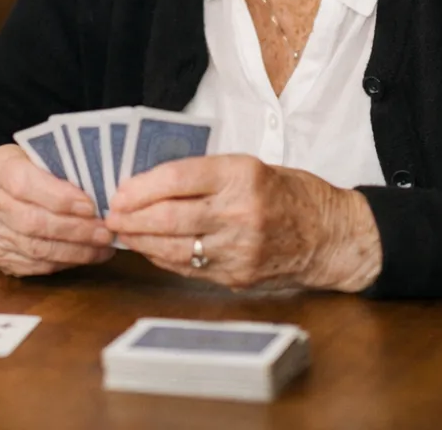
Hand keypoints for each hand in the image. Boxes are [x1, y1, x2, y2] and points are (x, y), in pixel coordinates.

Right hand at [0, 144, 114, 276]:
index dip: (59, 197)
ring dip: (76, 251)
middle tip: (106, 232)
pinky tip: (86, 256)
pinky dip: (65, 262)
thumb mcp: (32, 156)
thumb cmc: (19, 172)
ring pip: (37, 249)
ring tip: (103, 247)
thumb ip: (58, 167)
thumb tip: (101, 184)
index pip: (25, 184)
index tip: (91, 206)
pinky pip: (35, 266)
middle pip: (33, 222)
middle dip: (76, 230)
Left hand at [106, 155, 381, 291]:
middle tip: (111, 215)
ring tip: (122, 233)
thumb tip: (150, 185)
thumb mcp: (250, 166)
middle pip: (169, 215)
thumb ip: (204, 175)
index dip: (141, 186)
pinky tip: (150, 249)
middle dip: (131, 217)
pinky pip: (188, 268)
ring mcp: (239, 249)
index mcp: (242, 175)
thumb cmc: (289, 194)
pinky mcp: (238, 276)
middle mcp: (240, 212)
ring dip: (140, 240)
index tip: (120, 191)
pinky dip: (163, 258)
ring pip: (173, 246)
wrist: (330, 235)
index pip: (177, 177)